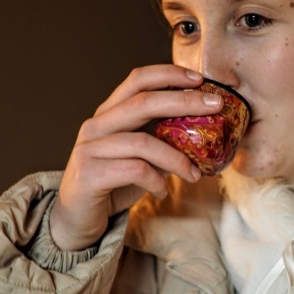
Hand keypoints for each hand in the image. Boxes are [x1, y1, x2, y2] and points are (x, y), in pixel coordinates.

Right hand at [50, 65, 222, 250]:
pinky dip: (156, 181)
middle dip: (184, 101)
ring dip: (177, 158)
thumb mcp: (140, 157)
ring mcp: (90, 149)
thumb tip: (206, 133)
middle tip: (216, 106)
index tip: (200, 78)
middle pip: (143, 102)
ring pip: (143, 143)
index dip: (169, 74)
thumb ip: (163, 141)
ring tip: (194, 174)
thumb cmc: (113, 185)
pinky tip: (162, 191)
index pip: (137, 80)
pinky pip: (134, 170)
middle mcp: (97, 126)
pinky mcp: (89, 174)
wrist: (77, 220)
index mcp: (109, 114)